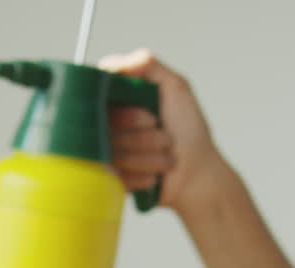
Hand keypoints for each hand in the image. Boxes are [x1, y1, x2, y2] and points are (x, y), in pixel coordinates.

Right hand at [98, 49, 232, 213]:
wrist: (198, 172)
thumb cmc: (189, 130)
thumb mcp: (175, 87)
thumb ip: (146, 64)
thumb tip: (110, 63)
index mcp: (117, 100)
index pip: (96, 100)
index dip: (124, 114)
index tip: (150, 118)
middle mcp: (107, 124)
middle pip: (104, 130)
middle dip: (143, 137)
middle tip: (165, 135)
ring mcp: (107, 153)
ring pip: (111, 154)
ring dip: (148, 157)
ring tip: (166, 155)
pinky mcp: (110, 178)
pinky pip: (115, 176)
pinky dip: (143, 173)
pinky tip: (156, 174)